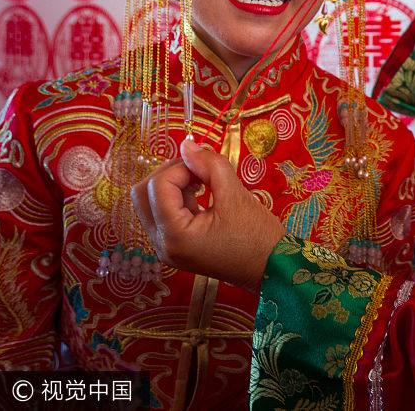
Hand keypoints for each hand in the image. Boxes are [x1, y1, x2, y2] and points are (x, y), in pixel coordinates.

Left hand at [131, 139, 285, 292]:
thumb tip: (187, 145)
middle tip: (199, 168)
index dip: (181, 167)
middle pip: (142, 194)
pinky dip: (176, 196)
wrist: (271, 269)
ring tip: (202, 180)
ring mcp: (166, 248)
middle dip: (169, 172)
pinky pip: (162, 212)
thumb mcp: (236, 195)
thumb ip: (210, 165)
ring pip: (149, 202)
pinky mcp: (175, 246)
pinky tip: (201, 192)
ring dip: (171, 183)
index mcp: (176, 235)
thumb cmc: (258, 237)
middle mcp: (163, 245)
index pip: (159, 186)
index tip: (207, 165)